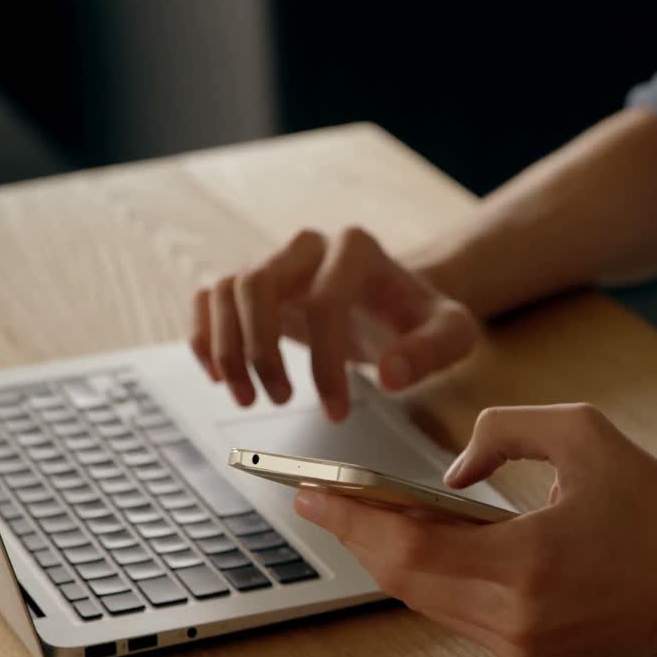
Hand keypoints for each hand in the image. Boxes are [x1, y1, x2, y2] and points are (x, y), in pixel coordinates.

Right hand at [190, 227, 479, 419]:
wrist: (395, 303)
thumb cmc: (420, 318)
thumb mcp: (451, 334)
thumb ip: (431, 351)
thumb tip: (392, 376)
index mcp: (357, 249)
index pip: (325, 301)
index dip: (325, 362)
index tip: (336, 410)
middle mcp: (308, 246)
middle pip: (258, 284)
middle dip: (262, 350)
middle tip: (281, 401)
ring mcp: (275, 261)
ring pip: (225, 290)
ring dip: (228, 350)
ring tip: (248, 398)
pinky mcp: (252, 283)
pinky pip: (208, 299)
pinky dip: (205, 338)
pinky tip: (221, 378)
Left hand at [293, 404, 656, 656]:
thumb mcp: (583, 433)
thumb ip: (502, 433)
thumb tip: (451, 475)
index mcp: (527, 563)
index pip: (408, 548)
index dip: (351, 519)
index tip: (308, 491)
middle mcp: (515, 616)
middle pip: (402, 581)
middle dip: (354, 536)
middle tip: (318, 497)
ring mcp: (520, 641)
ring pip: (422, 600)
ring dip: (384, 557)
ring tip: (357, 513)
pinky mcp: (528, 649)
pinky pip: (452, 611)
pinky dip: (422, 575)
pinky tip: (411, 541)